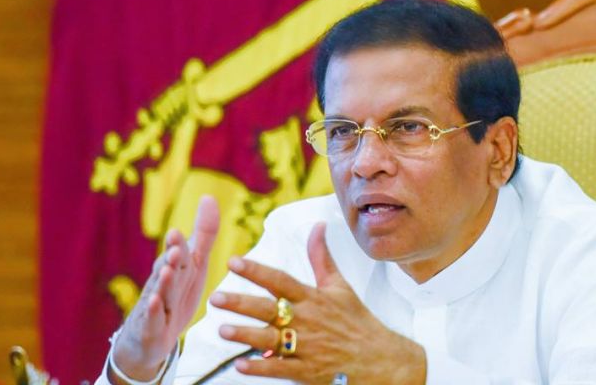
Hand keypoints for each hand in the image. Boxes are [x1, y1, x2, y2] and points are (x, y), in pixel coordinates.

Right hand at [112, 196, 219, 379]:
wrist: (149, 338)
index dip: (177, 244)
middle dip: (171, 256)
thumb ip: (203, 234)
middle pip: (169, 269)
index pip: (178, 254)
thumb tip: (209, 196)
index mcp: (175, 267)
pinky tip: (155, 303)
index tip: (177, 232)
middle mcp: (163, 283)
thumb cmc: (175, 293)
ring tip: (167, 270)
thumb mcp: (193, 264)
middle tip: (174, 245)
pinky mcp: (151, 328)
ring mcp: (155, 306)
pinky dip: (154, 312)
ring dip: (164, 281)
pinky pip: (153, 319)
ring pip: (161, 292)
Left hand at [210, 223, 426, 384]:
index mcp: (313, 298)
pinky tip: (241, 365)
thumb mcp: (339, 286)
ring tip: (222, 330)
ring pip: (272, 339)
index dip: (256, 271)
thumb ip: (321, 257)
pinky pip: (281, 368)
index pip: (280, 281)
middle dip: (241, 303)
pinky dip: (261, 366)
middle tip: (215, 298)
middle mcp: (308, 320)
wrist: (381, 359)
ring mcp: (308, 347)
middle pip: (270, 309)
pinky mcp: (308, 371)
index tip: (234, 261)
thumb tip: (317, 225)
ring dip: (247, 335)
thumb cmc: (356, 320)